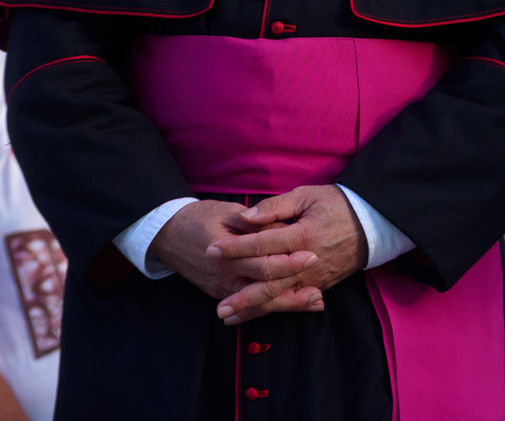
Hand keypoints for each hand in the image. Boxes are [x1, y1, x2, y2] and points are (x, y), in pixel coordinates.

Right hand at [148, 199, 317, 307]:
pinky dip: (273, 306)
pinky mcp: (222, 293)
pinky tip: (296, 304)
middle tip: (321, 287)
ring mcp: (222, 289)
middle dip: (294, 288)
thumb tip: (282, 228)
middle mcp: (224, 278)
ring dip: (288, 303)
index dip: (289, 261)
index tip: (312, 255)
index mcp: (227, 256)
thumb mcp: (228, 213)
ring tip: (316, 301)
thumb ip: (255, 223)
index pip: (263, 263)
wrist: (168, 234)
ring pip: (259, 302)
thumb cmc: (201, 218)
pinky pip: (250, 304)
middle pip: (265, 288)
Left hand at [208, 185, 367, 324]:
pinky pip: (293, 301)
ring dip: (253, 309)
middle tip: (217, 305)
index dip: (235, 247)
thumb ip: (274, 207)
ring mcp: (314, 277)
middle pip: (269, 282)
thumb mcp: (308, 196)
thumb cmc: (338, 205)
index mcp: (303, 234)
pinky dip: (272, 310)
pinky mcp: (320, 285)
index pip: (262, 244)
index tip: (211, 250)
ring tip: (228, 316)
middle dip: (241, 294)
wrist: (373, 224)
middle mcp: (307, 261)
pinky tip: (253, 315)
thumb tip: (245, 218)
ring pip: (279, 297)